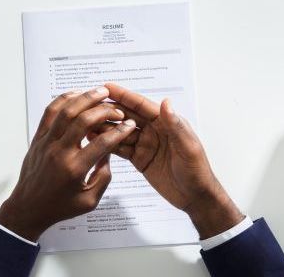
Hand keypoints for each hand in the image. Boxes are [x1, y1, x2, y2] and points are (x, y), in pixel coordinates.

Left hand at [0, 86, 137, 241]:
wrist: (28, 208)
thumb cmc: (58, 206)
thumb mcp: (89, 200)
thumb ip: (103, 177)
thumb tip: (109, 154)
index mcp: (74, 169)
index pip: (102, 143)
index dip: (119, 131)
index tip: (129, 124)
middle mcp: (59, 152)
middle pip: (84, 120)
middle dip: (104, 110)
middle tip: (117, 108)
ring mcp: (47, 142)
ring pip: (66, 111)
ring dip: (85, 98)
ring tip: (101, 91)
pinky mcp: (38, 138)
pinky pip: (50, 112)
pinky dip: (63, 99)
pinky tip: (77, 94)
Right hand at [102, 84, 244, 238]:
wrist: (195, 197)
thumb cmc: (197, 170)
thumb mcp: (188, 147)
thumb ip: (175, 125)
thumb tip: (166, 102)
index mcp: (166, 123)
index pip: (142, 105)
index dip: (125, 95)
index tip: (107, 87)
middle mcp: (154, 130)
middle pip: (128, 116)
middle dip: (110, 109)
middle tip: (90, 104)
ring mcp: (145, 144)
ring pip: (121, 132)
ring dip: (105, 127)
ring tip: (86, 122)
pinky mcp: (139, 159)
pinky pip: (121, 148)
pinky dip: (108, 143)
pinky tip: (95, 140)